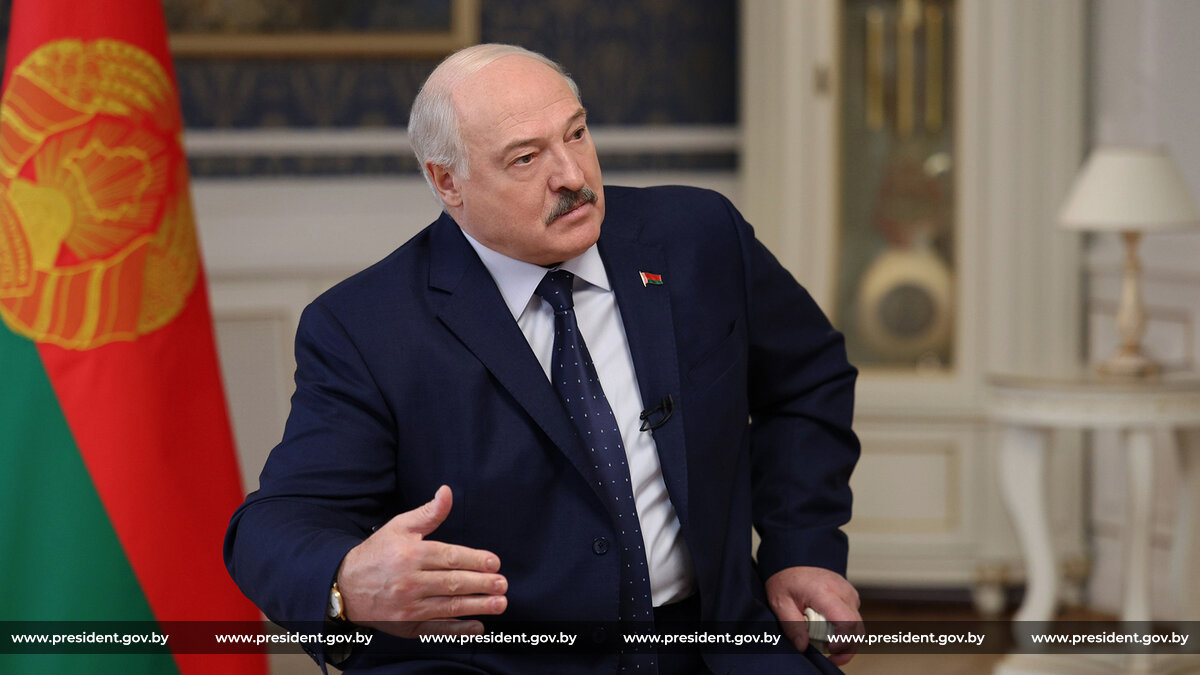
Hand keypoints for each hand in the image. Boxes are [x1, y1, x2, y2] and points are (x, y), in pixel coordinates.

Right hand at [337, 485, 506, 636]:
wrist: (343, 586)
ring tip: (499, 604)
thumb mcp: (399, 527)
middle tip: (502, 585)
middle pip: (452, 583)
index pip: (449, 558)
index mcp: (410, 555)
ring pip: (448, 607)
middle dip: (481, 584)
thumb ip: (428, 513)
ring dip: (476, 606)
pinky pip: (436, 630)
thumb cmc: (376, 553)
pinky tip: (477, 626)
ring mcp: (407, 607)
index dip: (475, 560)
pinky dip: (457, 629)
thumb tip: (447, 492)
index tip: (495, 563)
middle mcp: (409, 582)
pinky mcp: (406, 626)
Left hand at [765, 566, 860, 665]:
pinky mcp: (850, 594)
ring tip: (826, 642)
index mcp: (825, 592)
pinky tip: (829, 629)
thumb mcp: (780, 602)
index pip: (847, 622)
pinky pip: (853, 616)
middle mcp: (842, 591)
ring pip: (857, 623)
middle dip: (847, 647)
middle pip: (857, 627)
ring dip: (846, 638)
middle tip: (831, 656)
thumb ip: (792, 625)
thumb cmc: (787, 577)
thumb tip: (802, 646)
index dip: (843, 642)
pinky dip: (845, 627)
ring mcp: (849, 591)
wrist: (793, 558)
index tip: (831, 651)